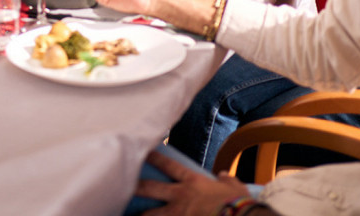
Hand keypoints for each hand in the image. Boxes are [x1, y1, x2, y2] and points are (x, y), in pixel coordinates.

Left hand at [135, 150, 251, 215]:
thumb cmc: (239, 204)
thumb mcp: (235, 188)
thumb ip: (226, 180)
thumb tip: (223, 176)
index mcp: (192, 182)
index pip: (168, 165)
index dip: (154, 157)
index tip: (142, 150)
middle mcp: (180, 196)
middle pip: (150, 188)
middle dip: (134, 186)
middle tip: (121, 183)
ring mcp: (178, 214)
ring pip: (150, 214)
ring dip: (140, 215)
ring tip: (129, 214)